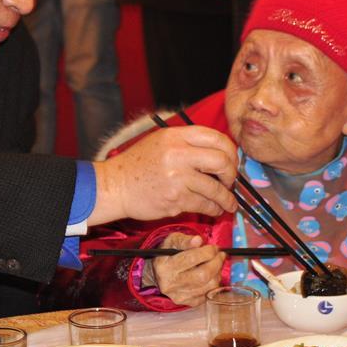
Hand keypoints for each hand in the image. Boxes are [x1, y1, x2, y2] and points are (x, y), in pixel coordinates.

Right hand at [88, 126, 237, 224]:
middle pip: (222, 161)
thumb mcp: (161, 142)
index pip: (216, 138)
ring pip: (215, 188)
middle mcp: (177, 154)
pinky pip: (204, 205)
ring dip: (226, 198)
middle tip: (230, 181)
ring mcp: (177, 178)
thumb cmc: (138, 165)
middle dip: (232, 174)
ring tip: (228, 203)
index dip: (231, 151)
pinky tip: (214, 210)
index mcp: (176, 136)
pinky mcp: (175, 199)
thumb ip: (188, 143)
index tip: (231, 162)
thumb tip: (220, 153)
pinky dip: (213, 209)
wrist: (114, 186)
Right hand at [146, 233, 225, 306]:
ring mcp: (179, 296)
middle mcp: (171, 283)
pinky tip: (210, 276)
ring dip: (217, 274)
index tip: (214, 247)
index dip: (208, 252)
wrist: (156, 274)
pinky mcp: (187, 302)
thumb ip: (185, 240)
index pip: (192, 258)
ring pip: (209, 286)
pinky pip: (208, 295)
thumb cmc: (166, 255)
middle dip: (217, 263)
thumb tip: (199, 240)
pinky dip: (213, 284)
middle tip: (220, 255)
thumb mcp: (172, 241)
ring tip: (215, 265)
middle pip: (203, 275)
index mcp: (165, 266)